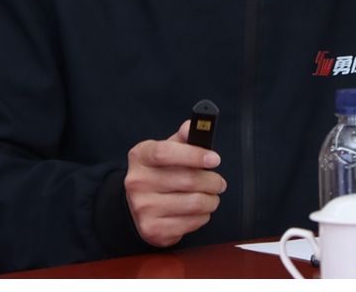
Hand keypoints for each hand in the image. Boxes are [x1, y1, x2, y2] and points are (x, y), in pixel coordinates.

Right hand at [124, 119, 226, 247]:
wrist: (136, 207)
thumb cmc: (160, 173)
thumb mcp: (167, 150)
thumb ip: (183, 137)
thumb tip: (193, 126)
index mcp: (140, 156)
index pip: (166, 153)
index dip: (194, 155)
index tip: (215, 159)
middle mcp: (137, 182)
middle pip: (188, 180)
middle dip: (213, 181)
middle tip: (219, 183)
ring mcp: (142, 207)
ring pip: (194, 203)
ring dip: (211, 200)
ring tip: (211, 197)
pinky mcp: (152, 229)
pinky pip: (191, 222)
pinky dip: (203, 216)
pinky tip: (198, 211)